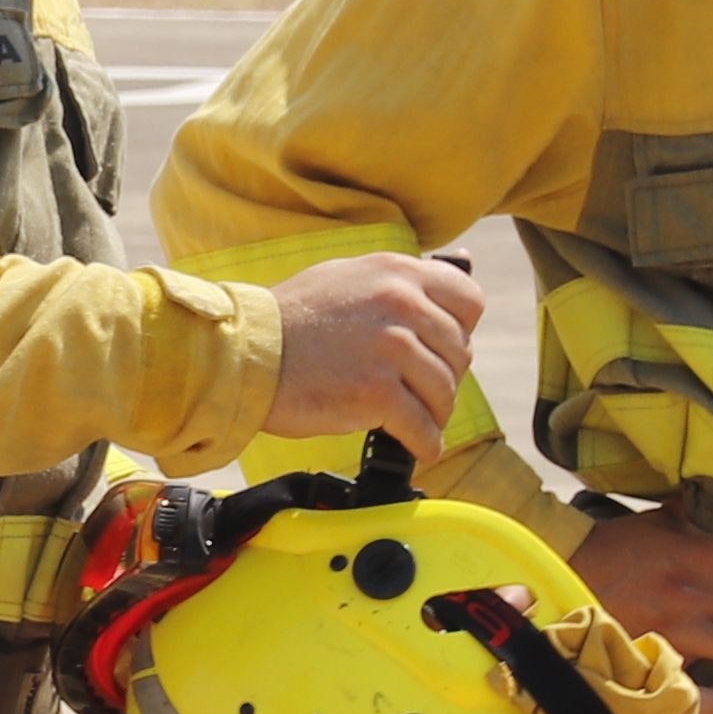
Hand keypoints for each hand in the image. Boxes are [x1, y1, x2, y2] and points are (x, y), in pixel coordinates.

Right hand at [258, 252, 485, 456]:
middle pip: (459, 352)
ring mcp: (391, 349)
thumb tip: (458, 267)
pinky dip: (423, 444)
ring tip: (414, 421)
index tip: (444, 348)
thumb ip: (397, 281)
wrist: (243, 355)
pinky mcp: (377, 393)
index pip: (469, 301)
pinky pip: (423, 428)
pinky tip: (414, 446)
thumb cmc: (288, 320)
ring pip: (445, 393)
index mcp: (397, 272)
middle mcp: (401, 304)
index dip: (461, 330)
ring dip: (433, 414)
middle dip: (444, 377)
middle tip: (419, 391)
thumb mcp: (346, 277)